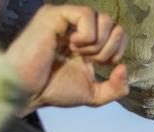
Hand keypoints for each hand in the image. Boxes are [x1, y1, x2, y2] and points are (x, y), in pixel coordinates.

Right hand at [6, 5, 128, 115]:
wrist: (29, 92)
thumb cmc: (54, 90)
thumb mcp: (94, 95)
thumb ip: (116, 88)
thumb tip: (124, 67)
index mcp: (89, 43)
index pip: (118, 33)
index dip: (118, 51)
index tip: (102, 65)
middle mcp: (78, 28)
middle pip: (114, 25)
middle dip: (110, 49)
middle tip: (90, 61)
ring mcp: (66, 20)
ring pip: (104, 19)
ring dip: (98, 44)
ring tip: (78, 54)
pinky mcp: (54, 15)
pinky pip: (86, 14)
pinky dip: (88, 35)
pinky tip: (71, 45)